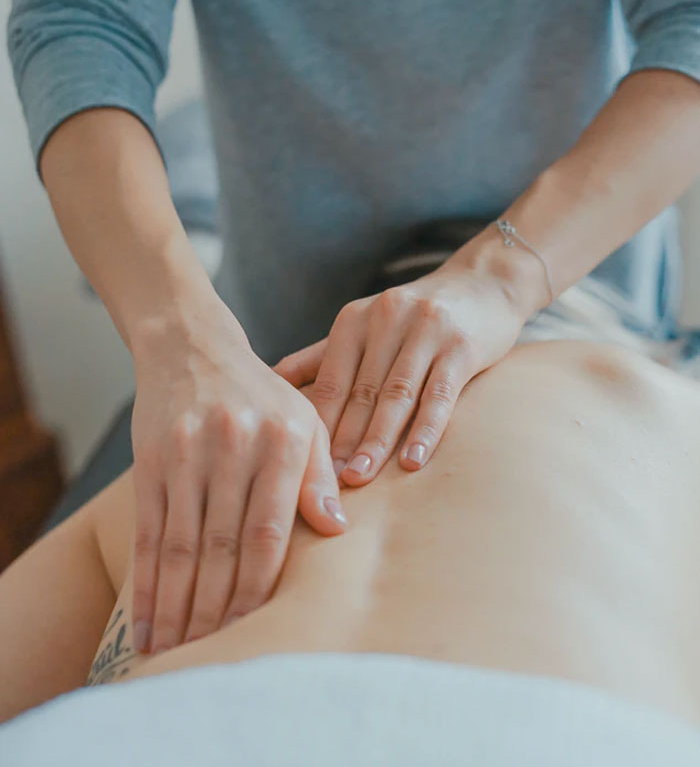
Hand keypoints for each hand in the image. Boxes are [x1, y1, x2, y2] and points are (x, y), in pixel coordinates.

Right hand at [130, 294, 346, 654]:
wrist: (192, 348)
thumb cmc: (262, 396)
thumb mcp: (305, 421)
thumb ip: (320, 475)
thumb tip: (337, 531)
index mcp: (282, 442)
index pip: (270, 532)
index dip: (259, 589)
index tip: (255, 634)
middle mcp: (233, 448)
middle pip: (222, 547)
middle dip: (216, 611)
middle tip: (211, 661)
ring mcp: (186, 455)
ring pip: (180, 547)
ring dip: (177, 608)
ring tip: (175, 656)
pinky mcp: (150, 462)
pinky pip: (148, 534)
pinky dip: (146, 584)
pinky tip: (146, 623)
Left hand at [274, 239, 537, 485]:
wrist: (484, 282)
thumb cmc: (415, 317)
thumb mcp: (365, 327)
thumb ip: (320, 357)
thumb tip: (269, 383)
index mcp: (354, 320)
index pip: (330, 382)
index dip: (316, 426)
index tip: (302, 467)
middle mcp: (386, 319)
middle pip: (360, 392)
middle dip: (342, 441)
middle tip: (326, 483)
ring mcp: (426, 330)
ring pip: (396, 395)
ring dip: (377, 440)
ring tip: (360, 477)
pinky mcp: (462, 345)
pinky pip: (440, 394)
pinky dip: (426, 430)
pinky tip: (412, 461)